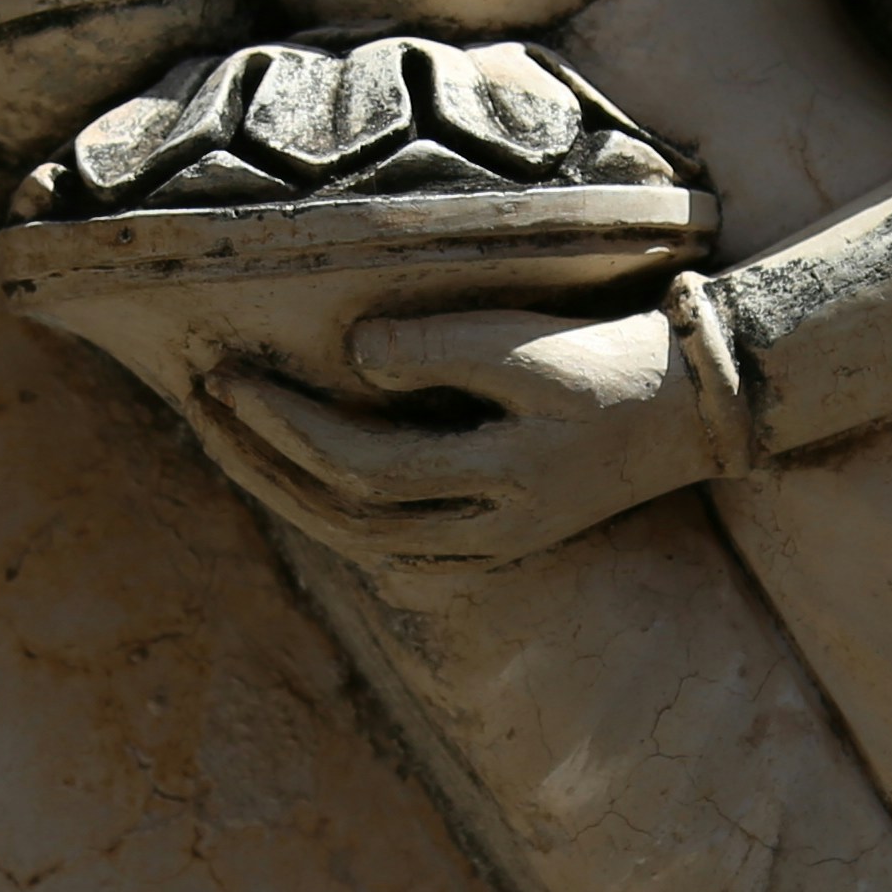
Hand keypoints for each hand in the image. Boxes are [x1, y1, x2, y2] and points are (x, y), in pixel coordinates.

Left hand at [199, 305, 721, 568]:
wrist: (690, 413)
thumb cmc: (614, 367)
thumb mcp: (532, 346)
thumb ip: (441, 348)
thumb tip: (350, 351)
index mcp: (494, 484)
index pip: (357, 467)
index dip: (284, 427)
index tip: (227, 375)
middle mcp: (483, 531)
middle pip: (342, 515)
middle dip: (262, 462)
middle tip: (201, 404)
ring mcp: (487, 545)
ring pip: (359, 538)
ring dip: (285, 488)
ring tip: (229, 435)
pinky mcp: (492, 541)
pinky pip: (388, 543)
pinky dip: (333, 513)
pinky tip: (297, 481)